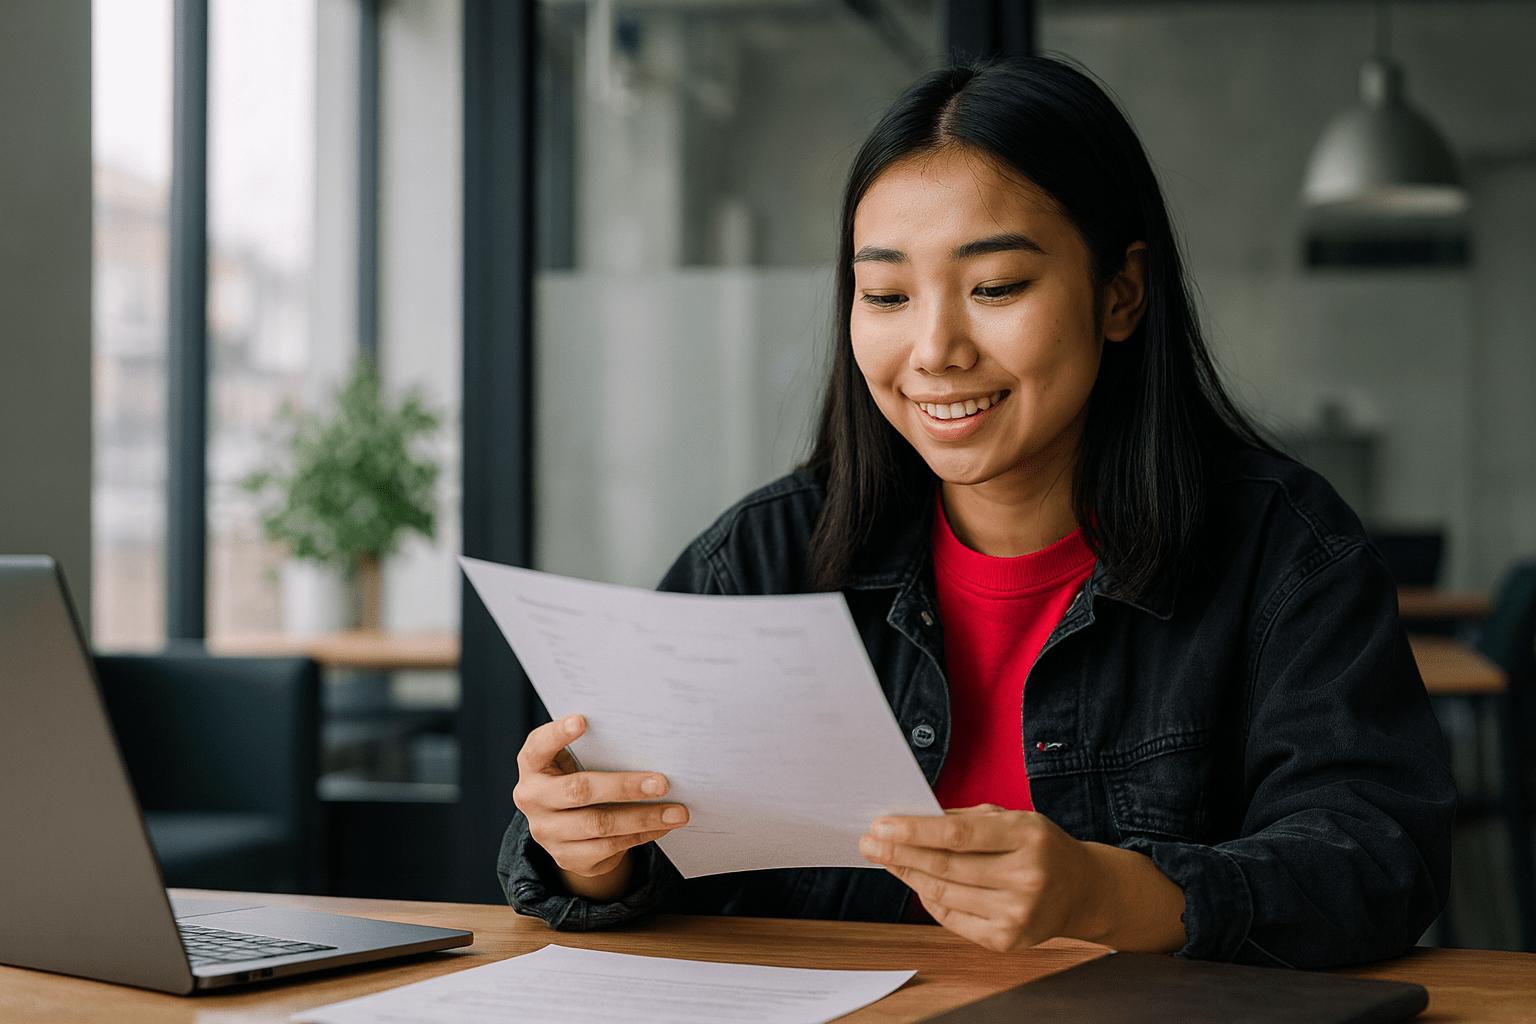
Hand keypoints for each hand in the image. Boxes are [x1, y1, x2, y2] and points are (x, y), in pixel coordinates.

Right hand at [512, 713, 687, 900]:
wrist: (564, 826)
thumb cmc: (576, 776)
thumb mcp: (573, 760)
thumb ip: (594, 749)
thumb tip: (646, 738)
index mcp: (532, 766)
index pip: (538, 747)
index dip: (558, 734)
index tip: (583, 720)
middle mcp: (532, 799)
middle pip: (578, 792)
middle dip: (625, 787)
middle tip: (663, 783)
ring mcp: (547, 833)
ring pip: (599, 825)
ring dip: (643, 817)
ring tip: (677, 812)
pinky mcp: (566, 857)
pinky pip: (609, 848)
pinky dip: (641, 835)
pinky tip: (663, 826)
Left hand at [859, 805, 1184, 953]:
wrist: (1081, 890)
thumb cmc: (1039, 847)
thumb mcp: (1013, 819)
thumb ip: (965, 818)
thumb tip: (909, 821)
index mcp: (1028, 837)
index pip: (959, 834)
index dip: (915, 831)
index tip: (881, 826)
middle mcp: (1025, 877)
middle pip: (945, 867)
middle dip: (899, 853)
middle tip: (869, 842)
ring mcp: (1017, 913)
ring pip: (943, 894)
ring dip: (908, 875)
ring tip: (886, 858)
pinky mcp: (1006, 940)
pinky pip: (951, 918)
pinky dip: (929, 899)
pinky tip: (918, 882)